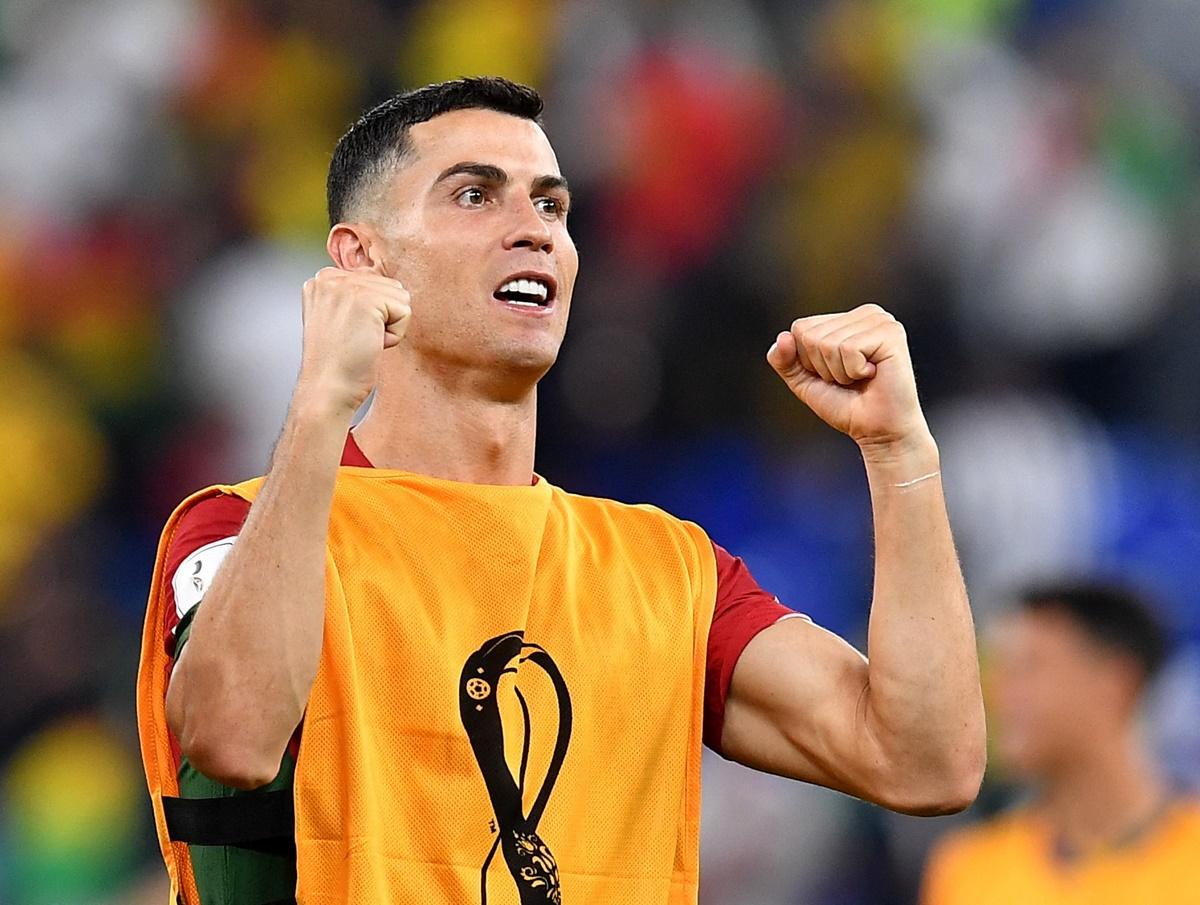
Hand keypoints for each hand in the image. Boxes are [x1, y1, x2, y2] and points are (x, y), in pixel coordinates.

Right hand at [296, 267, 410, 414]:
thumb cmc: (337, 363)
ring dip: (389, 327)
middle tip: (355, 340)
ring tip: (361, 341)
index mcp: (322, 279)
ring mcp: (347, 286)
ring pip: (400, 298)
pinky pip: (405, 312)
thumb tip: (389, 287)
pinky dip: (395, 336)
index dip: (372, 314)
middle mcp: (330, 277)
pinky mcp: (366, 300)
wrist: (327, 389)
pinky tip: (370, 345)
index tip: (347, 333)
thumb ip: (355, 296)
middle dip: (383, 318)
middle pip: (390, 286)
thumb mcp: (338, 317)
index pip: (375, 282)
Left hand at [767, 304, 930, 454]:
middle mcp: (865, 313)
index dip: (808, 361)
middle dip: (823, 367)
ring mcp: (880, 320)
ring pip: (827, 343)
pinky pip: (848, 349)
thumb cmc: (847, 405)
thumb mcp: (804, 382)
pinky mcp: (891, 333)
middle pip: (811, 335)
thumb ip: (784, 360)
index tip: (834, 374)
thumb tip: (783, 337)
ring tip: (861, 378)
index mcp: (846, 319)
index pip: (800, 328)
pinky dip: (853, 371)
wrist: (878, 431)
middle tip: (850, 379)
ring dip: (839, 372)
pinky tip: (872, 374)